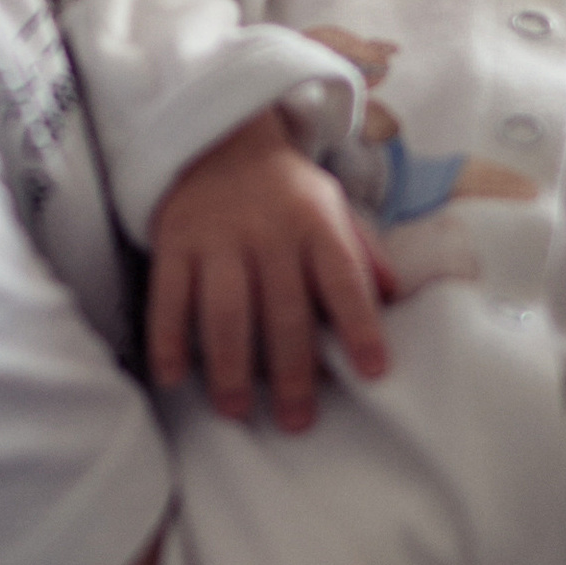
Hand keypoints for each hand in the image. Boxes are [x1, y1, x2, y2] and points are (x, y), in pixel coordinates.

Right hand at [147, 110, 393, 432]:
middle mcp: (268, 230)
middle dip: (292, 371)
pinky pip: (168, 297)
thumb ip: (362, 253)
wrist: (221, 143)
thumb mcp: (334, 208)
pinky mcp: (174, 242)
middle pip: (283, 308)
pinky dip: (169, 339)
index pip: (344, 279)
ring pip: (225, 309)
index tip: (372, 372)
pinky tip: (172, 378)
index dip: (360, 326)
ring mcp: (218, 237)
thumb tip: (397, 298)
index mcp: (316, 223)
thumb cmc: (287, 193)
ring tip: (236, 411)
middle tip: (297, 421)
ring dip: (230, 366)